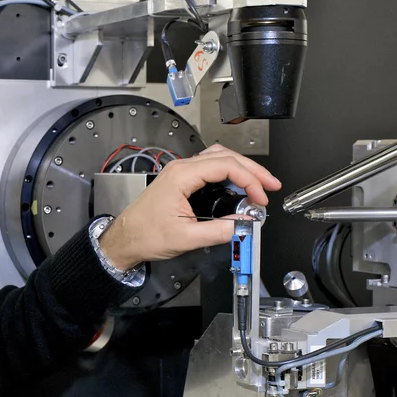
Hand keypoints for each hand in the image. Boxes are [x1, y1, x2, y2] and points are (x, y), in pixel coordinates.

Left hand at [97, 144, 280, 271]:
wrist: (125, 239)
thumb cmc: (146, 235)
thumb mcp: (186, 237)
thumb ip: (219, 231)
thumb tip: (245, 224)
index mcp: (181, 176)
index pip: (225, 166)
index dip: (249, 180)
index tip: (261, 198)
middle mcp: (181, 168)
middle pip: (226, 157)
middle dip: (252, 170)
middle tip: (271, 186)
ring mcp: (181, 172)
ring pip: (219, 158)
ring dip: (242, 169)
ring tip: (260, 184)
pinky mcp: (182, 179)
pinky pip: (210, 167)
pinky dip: (229, 173)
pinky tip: (239, 186)